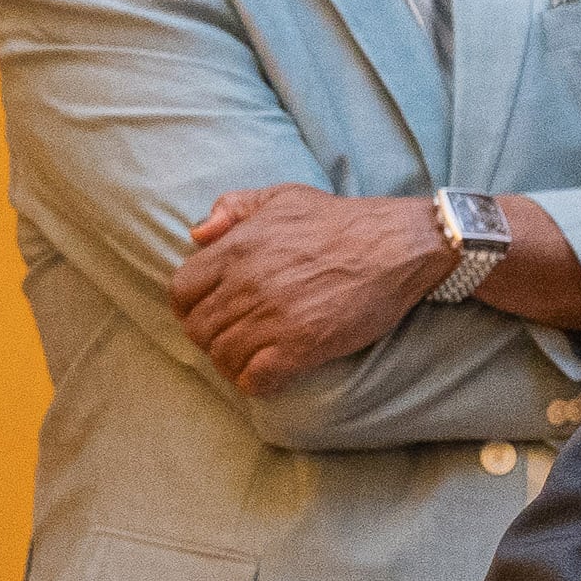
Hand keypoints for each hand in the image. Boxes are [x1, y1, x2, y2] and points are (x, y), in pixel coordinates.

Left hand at [171, 184, 450, 392]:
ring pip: (223, 358)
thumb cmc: (342, 222)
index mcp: (237, 248)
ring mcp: (271, 318)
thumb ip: (234, 208)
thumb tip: (198, 233)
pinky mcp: (299, 347)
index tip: (212, 312)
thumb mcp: (283, 197)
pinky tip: (274, 373)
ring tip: (256, 357)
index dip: (191, 307)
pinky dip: (257, 382)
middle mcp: (247, 284)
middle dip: (213, 338)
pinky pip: (254, 379)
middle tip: (237, 338)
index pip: (181, 291)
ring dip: (235, 363)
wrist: (399, 246)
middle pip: (199, 330)